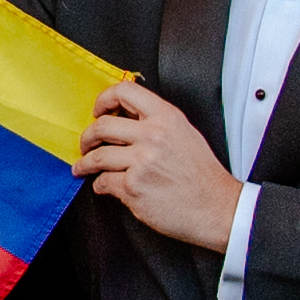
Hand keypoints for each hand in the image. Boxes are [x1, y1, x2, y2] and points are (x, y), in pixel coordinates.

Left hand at [75, 80, 239, 249]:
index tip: (98, 112)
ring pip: (97, 156)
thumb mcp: (185, 134)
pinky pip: (104, 182)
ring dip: (85, 163)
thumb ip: (157, 122)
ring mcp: (142, 162)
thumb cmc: (202, 175)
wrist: (217, 208)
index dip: (104, 100)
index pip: (124, 91)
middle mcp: (153, 136)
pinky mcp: (133, 188)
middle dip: (87, 137)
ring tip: (83, 167)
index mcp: (166, 117)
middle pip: (102, 126)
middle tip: (85, 144)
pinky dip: (100, 185)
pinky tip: (104, 186)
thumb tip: (126, 119)